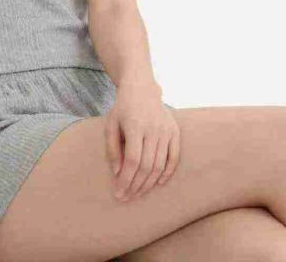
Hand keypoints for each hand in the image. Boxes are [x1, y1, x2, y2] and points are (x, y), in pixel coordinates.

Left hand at [105, 81, 179, 201]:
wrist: (141, 87)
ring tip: (138, 193)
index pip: (132, 160)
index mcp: (135, 126)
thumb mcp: (111, 124)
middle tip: (127, 197)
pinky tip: (158, 183)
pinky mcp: (175, 131)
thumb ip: (112, 149)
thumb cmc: (123, 107)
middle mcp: (153, 128)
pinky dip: (168, 173)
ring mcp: (166, 130)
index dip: (126, 180)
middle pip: (146, 166)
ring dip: (149, 183)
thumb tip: (118, 173)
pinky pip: (174, 157)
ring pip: (160, 165)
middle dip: (136, 186)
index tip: (119, 193)